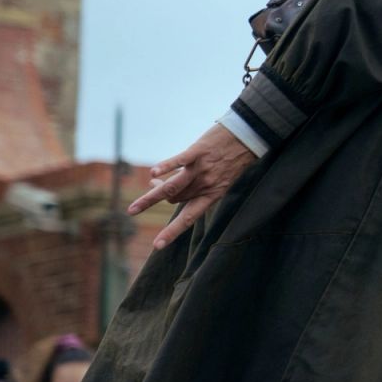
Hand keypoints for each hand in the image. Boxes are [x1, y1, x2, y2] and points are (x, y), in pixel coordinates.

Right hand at [130, 124, 257, 248]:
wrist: (248, 136)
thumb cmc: (231, 158)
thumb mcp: (219, 179)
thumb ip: (194, 185)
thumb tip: (163, 185)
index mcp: (212, 195)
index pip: (189, 218)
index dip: (172, 232)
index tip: (157, 245)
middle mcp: (206, 184)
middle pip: (174, 198)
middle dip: (158, 198)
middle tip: (143, 198)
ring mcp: (202, 168)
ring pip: (172, 187)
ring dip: (151, 198)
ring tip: (133, 209)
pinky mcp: (198, 151)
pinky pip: (178, 161)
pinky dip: (165, 167)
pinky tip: (153, 173)